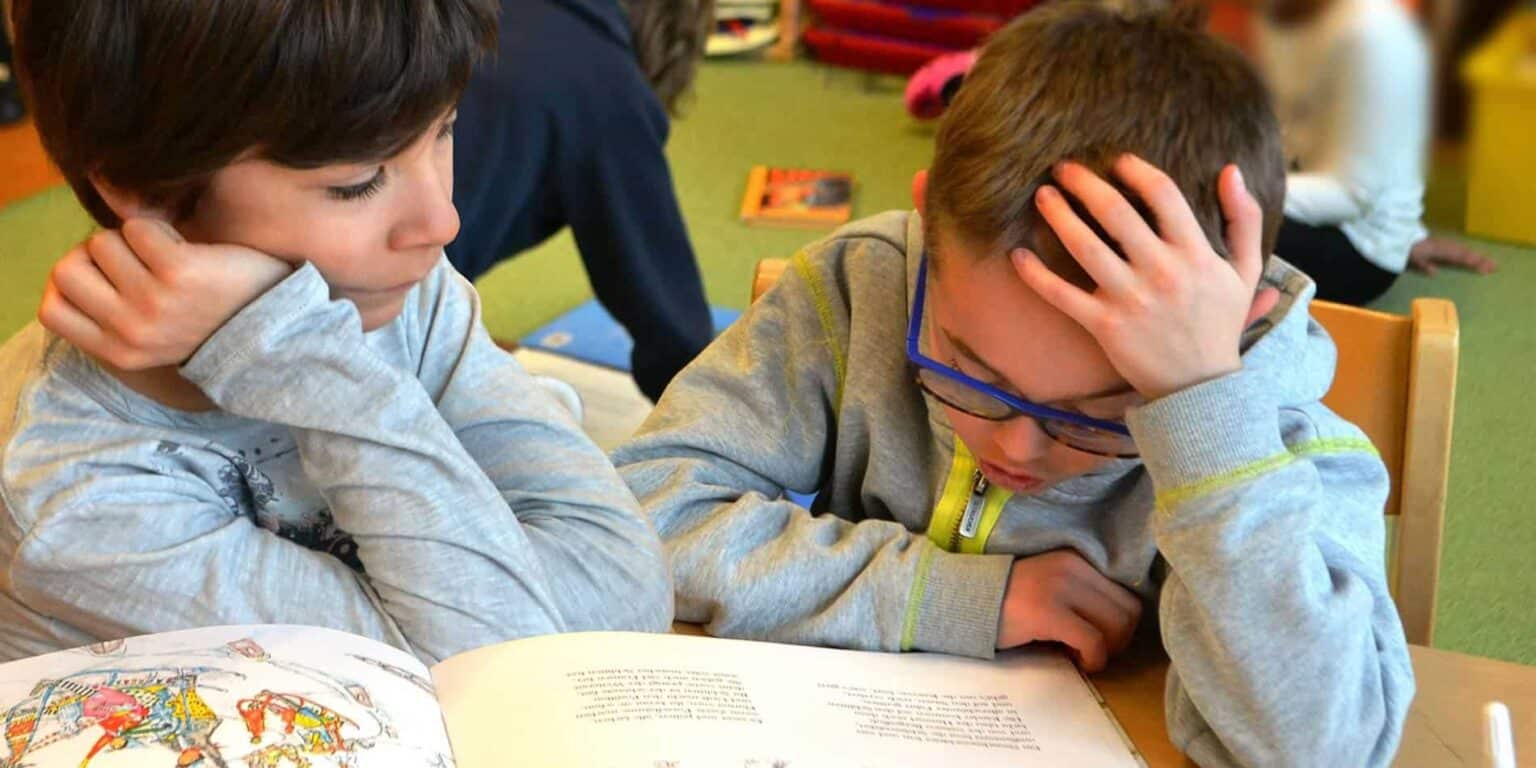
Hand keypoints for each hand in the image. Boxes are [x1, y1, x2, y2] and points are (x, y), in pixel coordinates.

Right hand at [39, 219, 292, 370]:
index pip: (50, 309)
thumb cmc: (211, 321)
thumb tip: (76, 261)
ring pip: (102, 242)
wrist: (278, 328)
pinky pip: (139, 228)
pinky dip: (159, 227)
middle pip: (66, 269)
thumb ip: (112, 313)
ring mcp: (153, 303)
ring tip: (168, 255)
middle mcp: (130, 332)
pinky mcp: (179, 273)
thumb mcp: (154, 337)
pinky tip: (188, 247)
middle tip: (135, 260)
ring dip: (132, 238)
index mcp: (119, 352)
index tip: (104, 277)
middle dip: (96, 255)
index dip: (72, 282)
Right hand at [997, 550, 1141, 671]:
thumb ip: (1082, 595)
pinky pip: (1092, 642)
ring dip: (1106, 650)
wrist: (964, 602)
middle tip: (1093, 652)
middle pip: (1128, 612)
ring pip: (1116, 627)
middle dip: (1118, 640)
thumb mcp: (1051, 586)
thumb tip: (1118, 628)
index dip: (1121, 625)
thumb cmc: (1009, 601)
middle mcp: (1073, 567)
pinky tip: (1078, 662)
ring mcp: (1060, 588)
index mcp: (1077, 560)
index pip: (1127, 595)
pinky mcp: (1048, 612)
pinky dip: (1093, 660)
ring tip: (1081, 654)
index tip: (1099, 638)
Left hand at [1016, 155, 1272, 400]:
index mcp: (1195, 254)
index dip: (1136, 171)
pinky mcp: (1104, 326)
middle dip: (1085, 184)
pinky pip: (1062, 295)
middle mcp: (1161, 271)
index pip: (1163, 195)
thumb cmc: (1220, 324)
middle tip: (1064, 168)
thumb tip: (1231, 170)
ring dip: (1058, 216)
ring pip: (1085, 246)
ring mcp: (1130, 299)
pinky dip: (1036, 275)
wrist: (1201, 386)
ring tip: (1042, 196)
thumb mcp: (1247, 271)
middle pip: (1116, 212)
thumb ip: (1244, 218)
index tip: (1117, 162)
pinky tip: (1018, 255)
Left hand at [1408, 236, 1496, 276]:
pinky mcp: (1448, 245)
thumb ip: (1425, 266)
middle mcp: (1449, 247)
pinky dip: (1472, 254)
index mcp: (1442, 251)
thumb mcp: (1416, 259)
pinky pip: (1463, 250)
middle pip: (1468, 254)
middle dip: (1482, 261)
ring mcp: (1449, 246)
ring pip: (1467, 251)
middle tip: (1496, 267)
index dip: (1473, 263)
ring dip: (1479, 258)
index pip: (1461, 258)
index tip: (1484, 269)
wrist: (1405, 239)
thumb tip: (1434, 273)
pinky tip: (1478, 258)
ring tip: (1492, 264)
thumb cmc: (1411, 251)